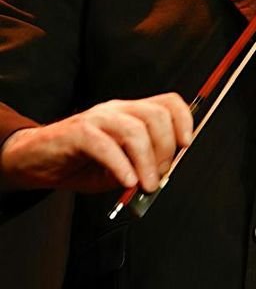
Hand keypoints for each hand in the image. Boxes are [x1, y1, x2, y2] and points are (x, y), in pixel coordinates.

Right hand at [0, 94, 193, 194]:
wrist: (36, 162)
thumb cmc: (81, 163)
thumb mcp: (122, 166)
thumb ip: (143, 166)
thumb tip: (164, 175)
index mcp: (131, 113)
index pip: (168, 103)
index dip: (184, 121)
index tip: (186, 146)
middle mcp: (117, 110)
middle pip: (156, 116)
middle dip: (165, 150)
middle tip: (158, 177)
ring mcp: (97, 118)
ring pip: (135, 130)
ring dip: (146, 162)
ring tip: (144, 186)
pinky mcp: (78, 133)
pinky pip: (106, 146)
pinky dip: (122, 166)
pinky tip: (126, 181)